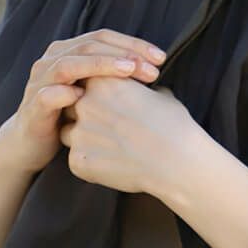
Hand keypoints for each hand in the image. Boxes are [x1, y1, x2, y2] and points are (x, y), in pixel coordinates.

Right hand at [0, 29, 167, 174]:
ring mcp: (40, 82)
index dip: (132, 44)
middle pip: (90, 45)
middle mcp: (53, 60)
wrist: (33, 144)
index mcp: (70, 52)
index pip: (104, 38)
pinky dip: (63, 94)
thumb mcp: (96, 94)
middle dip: (123, 54)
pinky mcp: (33, 107)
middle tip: (152, 68)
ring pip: (69, 64)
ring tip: (128, 71)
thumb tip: (154, 73)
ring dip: (100, 65)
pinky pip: (46, 96)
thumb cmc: (72, 117)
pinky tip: (83, 97)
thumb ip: (116, 79)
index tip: (161, 58)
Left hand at [59, 76, 200, 195]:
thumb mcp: (161, 96)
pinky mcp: (79, 161)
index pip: (83, 83)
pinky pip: (77, 161)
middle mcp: (84, 103)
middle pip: (71, 107)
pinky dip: (91, 165)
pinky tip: (114, 166)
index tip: (111, 107)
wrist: (178, 161)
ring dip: (85, 140)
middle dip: (85, 117)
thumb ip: (141, 92)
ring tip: (114, 149)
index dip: (95, 95)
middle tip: (111, 130)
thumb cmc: (175, 126)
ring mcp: (79, 133)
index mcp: (102, 81)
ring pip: (69, 134)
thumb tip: (145, 95)